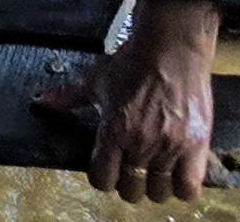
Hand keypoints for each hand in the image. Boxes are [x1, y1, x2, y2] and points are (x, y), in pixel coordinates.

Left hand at [46, 0, 217, 202]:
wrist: (171, 47)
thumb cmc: (132, 62)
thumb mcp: (96, 80)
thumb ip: (69, 97)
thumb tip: (42, 102)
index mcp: (113, 130)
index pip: (101, 179)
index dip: (102, 177)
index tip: (107, 168)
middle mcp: (140, 143)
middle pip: (131, 191)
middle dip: (128, 183)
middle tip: (132, 169)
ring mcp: (170, 146)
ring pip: (159, 192)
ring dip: (155, 186)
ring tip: (155, 171)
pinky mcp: (197, 145)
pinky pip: (190, 187)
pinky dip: (183, 186)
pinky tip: (177, 173)